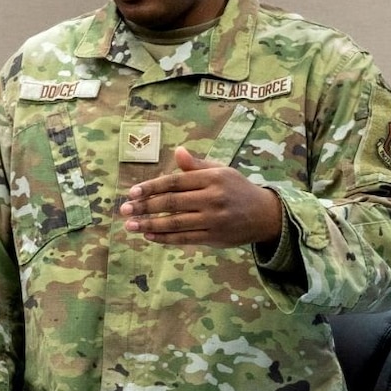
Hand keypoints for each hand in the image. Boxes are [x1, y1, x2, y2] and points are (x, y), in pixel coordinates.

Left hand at [119, 147, 281, 246]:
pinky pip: (184, 238)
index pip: (175, 182)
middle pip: (171, 203)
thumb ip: (196, 165)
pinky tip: (149, 236)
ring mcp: (213, 219)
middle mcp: (212, 198)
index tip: (132, 192)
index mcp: (212, 178)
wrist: (265, 215)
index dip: (152, 187)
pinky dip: (165, 238)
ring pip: (175, 222)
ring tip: (131, 226)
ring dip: (149, 225)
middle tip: (124, 210)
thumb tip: (178, 151)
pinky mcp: (214, 237)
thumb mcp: (221, 172)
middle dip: (145, 206)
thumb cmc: (237, 189)